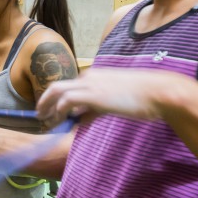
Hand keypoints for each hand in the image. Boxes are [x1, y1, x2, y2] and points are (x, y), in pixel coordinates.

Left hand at [36, 68, 190, 125]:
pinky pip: (67, 101)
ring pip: (57, 92)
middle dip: (44, 101)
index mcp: (95, 75)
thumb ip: (96, 108)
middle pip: (56, 86)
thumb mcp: (115, 100)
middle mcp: (89, 76)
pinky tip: (58, 122)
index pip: (69, 86)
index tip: (52, 111)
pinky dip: (59, 112)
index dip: (57, 99)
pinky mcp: (93, 94)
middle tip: (40, 115)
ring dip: (47, 108)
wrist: (158, 92)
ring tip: (44, 121)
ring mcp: (90, 84)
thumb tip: (80, 118)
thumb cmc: (143, 97)